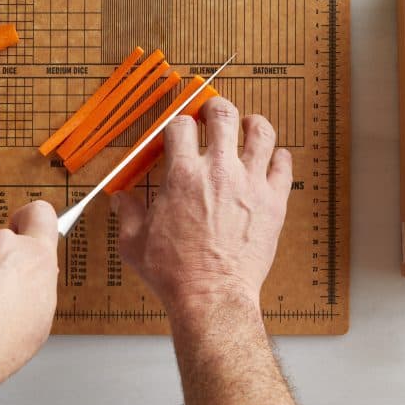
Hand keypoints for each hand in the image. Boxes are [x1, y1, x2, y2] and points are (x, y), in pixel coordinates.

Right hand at [112, 97, 291, 314]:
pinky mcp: (273, 202)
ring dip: (252, 124)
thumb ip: (128, 214)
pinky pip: (283, 165)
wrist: (212, 296)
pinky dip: (278, 156)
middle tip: (213, 113)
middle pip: (222, 116)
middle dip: (216, 108)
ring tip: (247, 126)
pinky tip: (271, 158)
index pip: (180, 126)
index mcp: (183, 176)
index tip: (179, 131)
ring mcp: (250, 183)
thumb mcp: (135, 242)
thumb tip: (120, 200)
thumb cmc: (174, 273)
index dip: (178, 123)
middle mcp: (218, 171)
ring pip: (260, 132)